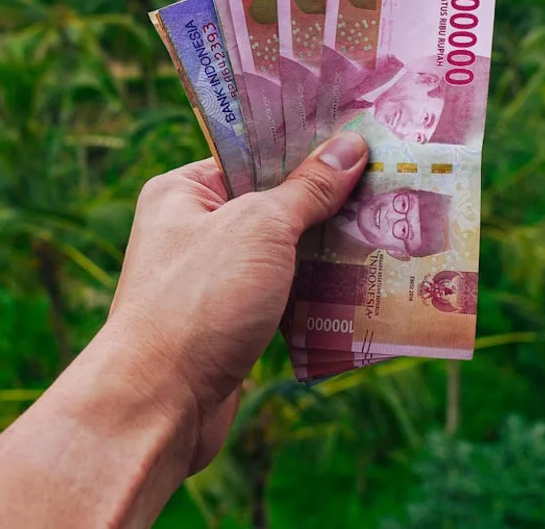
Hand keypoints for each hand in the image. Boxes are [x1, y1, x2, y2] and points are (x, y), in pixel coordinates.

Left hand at [105, 131, 367, 470]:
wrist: (158, 406)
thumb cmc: (201, 299)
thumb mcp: (260, 228)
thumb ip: (307, 188)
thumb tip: (350, 145)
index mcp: (183, 191)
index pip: (252, 154)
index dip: (305, 146)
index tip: (358, 138)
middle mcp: (194, 228)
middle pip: (272, 201)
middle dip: (325, 198)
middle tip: (385, 182)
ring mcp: (212, 276)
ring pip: (281, 249)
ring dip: (325, 245)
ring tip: (385, 226)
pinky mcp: (231, 318)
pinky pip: (281, 288)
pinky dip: (314, 285)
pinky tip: (359, 276)